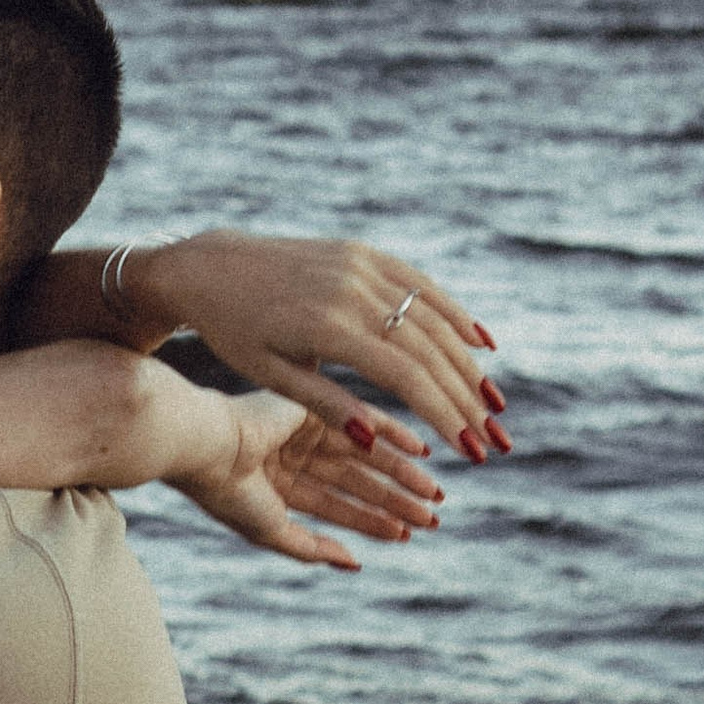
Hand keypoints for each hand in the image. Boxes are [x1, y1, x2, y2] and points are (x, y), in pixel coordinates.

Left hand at [140, 234, 504, 466]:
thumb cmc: (235, 333)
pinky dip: (453, 313)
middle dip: (466, 399)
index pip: (406, 376)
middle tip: (494, 439)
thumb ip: (327, 405)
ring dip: (468, 362)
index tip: (470, 450)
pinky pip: (419, 283)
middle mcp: (351, 290)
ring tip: (493, 404)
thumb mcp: (270, 376)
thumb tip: (377, 443)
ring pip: (432, 317)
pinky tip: (481, 343)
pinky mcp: (362, 252)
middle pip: (429, 349)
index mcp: (327, 327)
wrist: (210, 268)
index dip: (444, 414)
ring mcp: (360, 265)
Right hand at [171, 389, 441, 571]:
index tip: (408, 533)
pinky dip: (393, 433)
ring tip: (433, 492)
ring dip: (400, 473)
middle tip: (433, 515)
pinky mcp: (315, 405)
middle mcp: (294, 457)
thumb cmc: (228, 492)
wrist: (205, 443)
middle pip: (356, 482)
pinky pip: (362, 419)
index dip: (371, 522)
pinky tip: (421, 451)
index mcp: (278, 486)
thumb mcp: (271, 529)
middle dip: (393, 500)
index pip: (335, 506)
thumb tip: (354, 563)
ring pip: (364, 456)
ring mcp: (305, 430)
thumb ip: (311, 547)